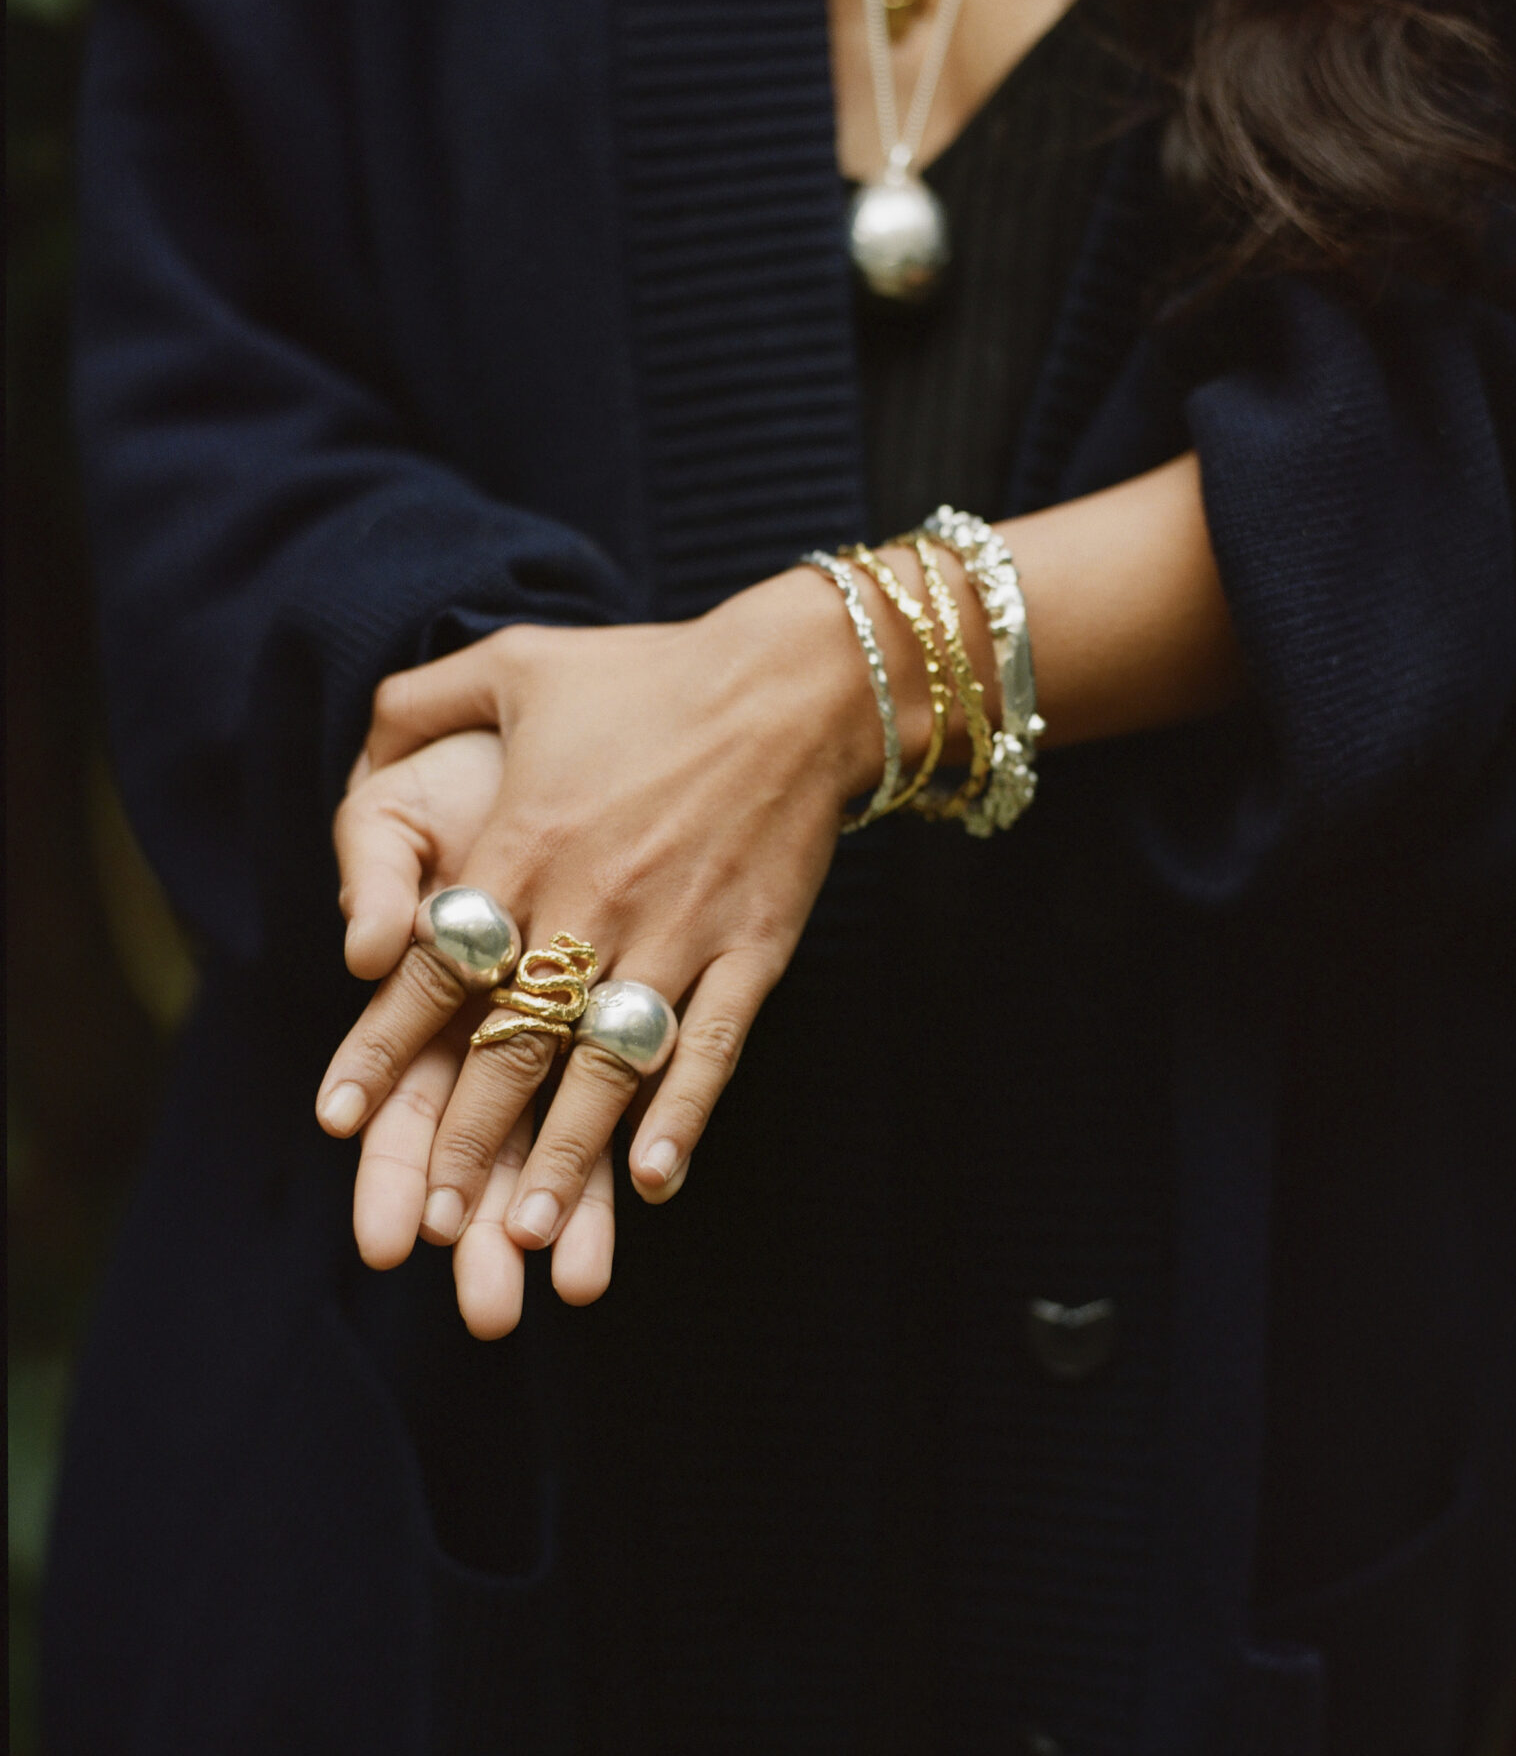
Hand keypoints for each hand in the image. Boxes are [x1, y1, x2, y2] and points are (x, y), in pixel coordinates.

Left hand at [317, 565, 888, 1336]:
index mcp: (523, 840)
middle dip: (466, 1138)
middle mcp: (592, 899)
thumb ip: (416, 703)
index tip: (341, 1124)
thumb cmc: (649, 673)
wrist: (794, 682)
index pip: (436, 968)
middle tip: (434, 1223)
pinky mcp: (751, 948)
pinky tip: (653, 1180)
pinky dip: (684, 1114)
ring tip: (531, 1233)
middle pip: (511, 1039)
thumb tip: (358, 757)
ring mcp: (678, 930)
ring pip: (606, 1064)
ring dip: (566, 1152)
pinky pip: (713, 1046)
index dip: (384, 1048)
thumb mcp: (514, 662)